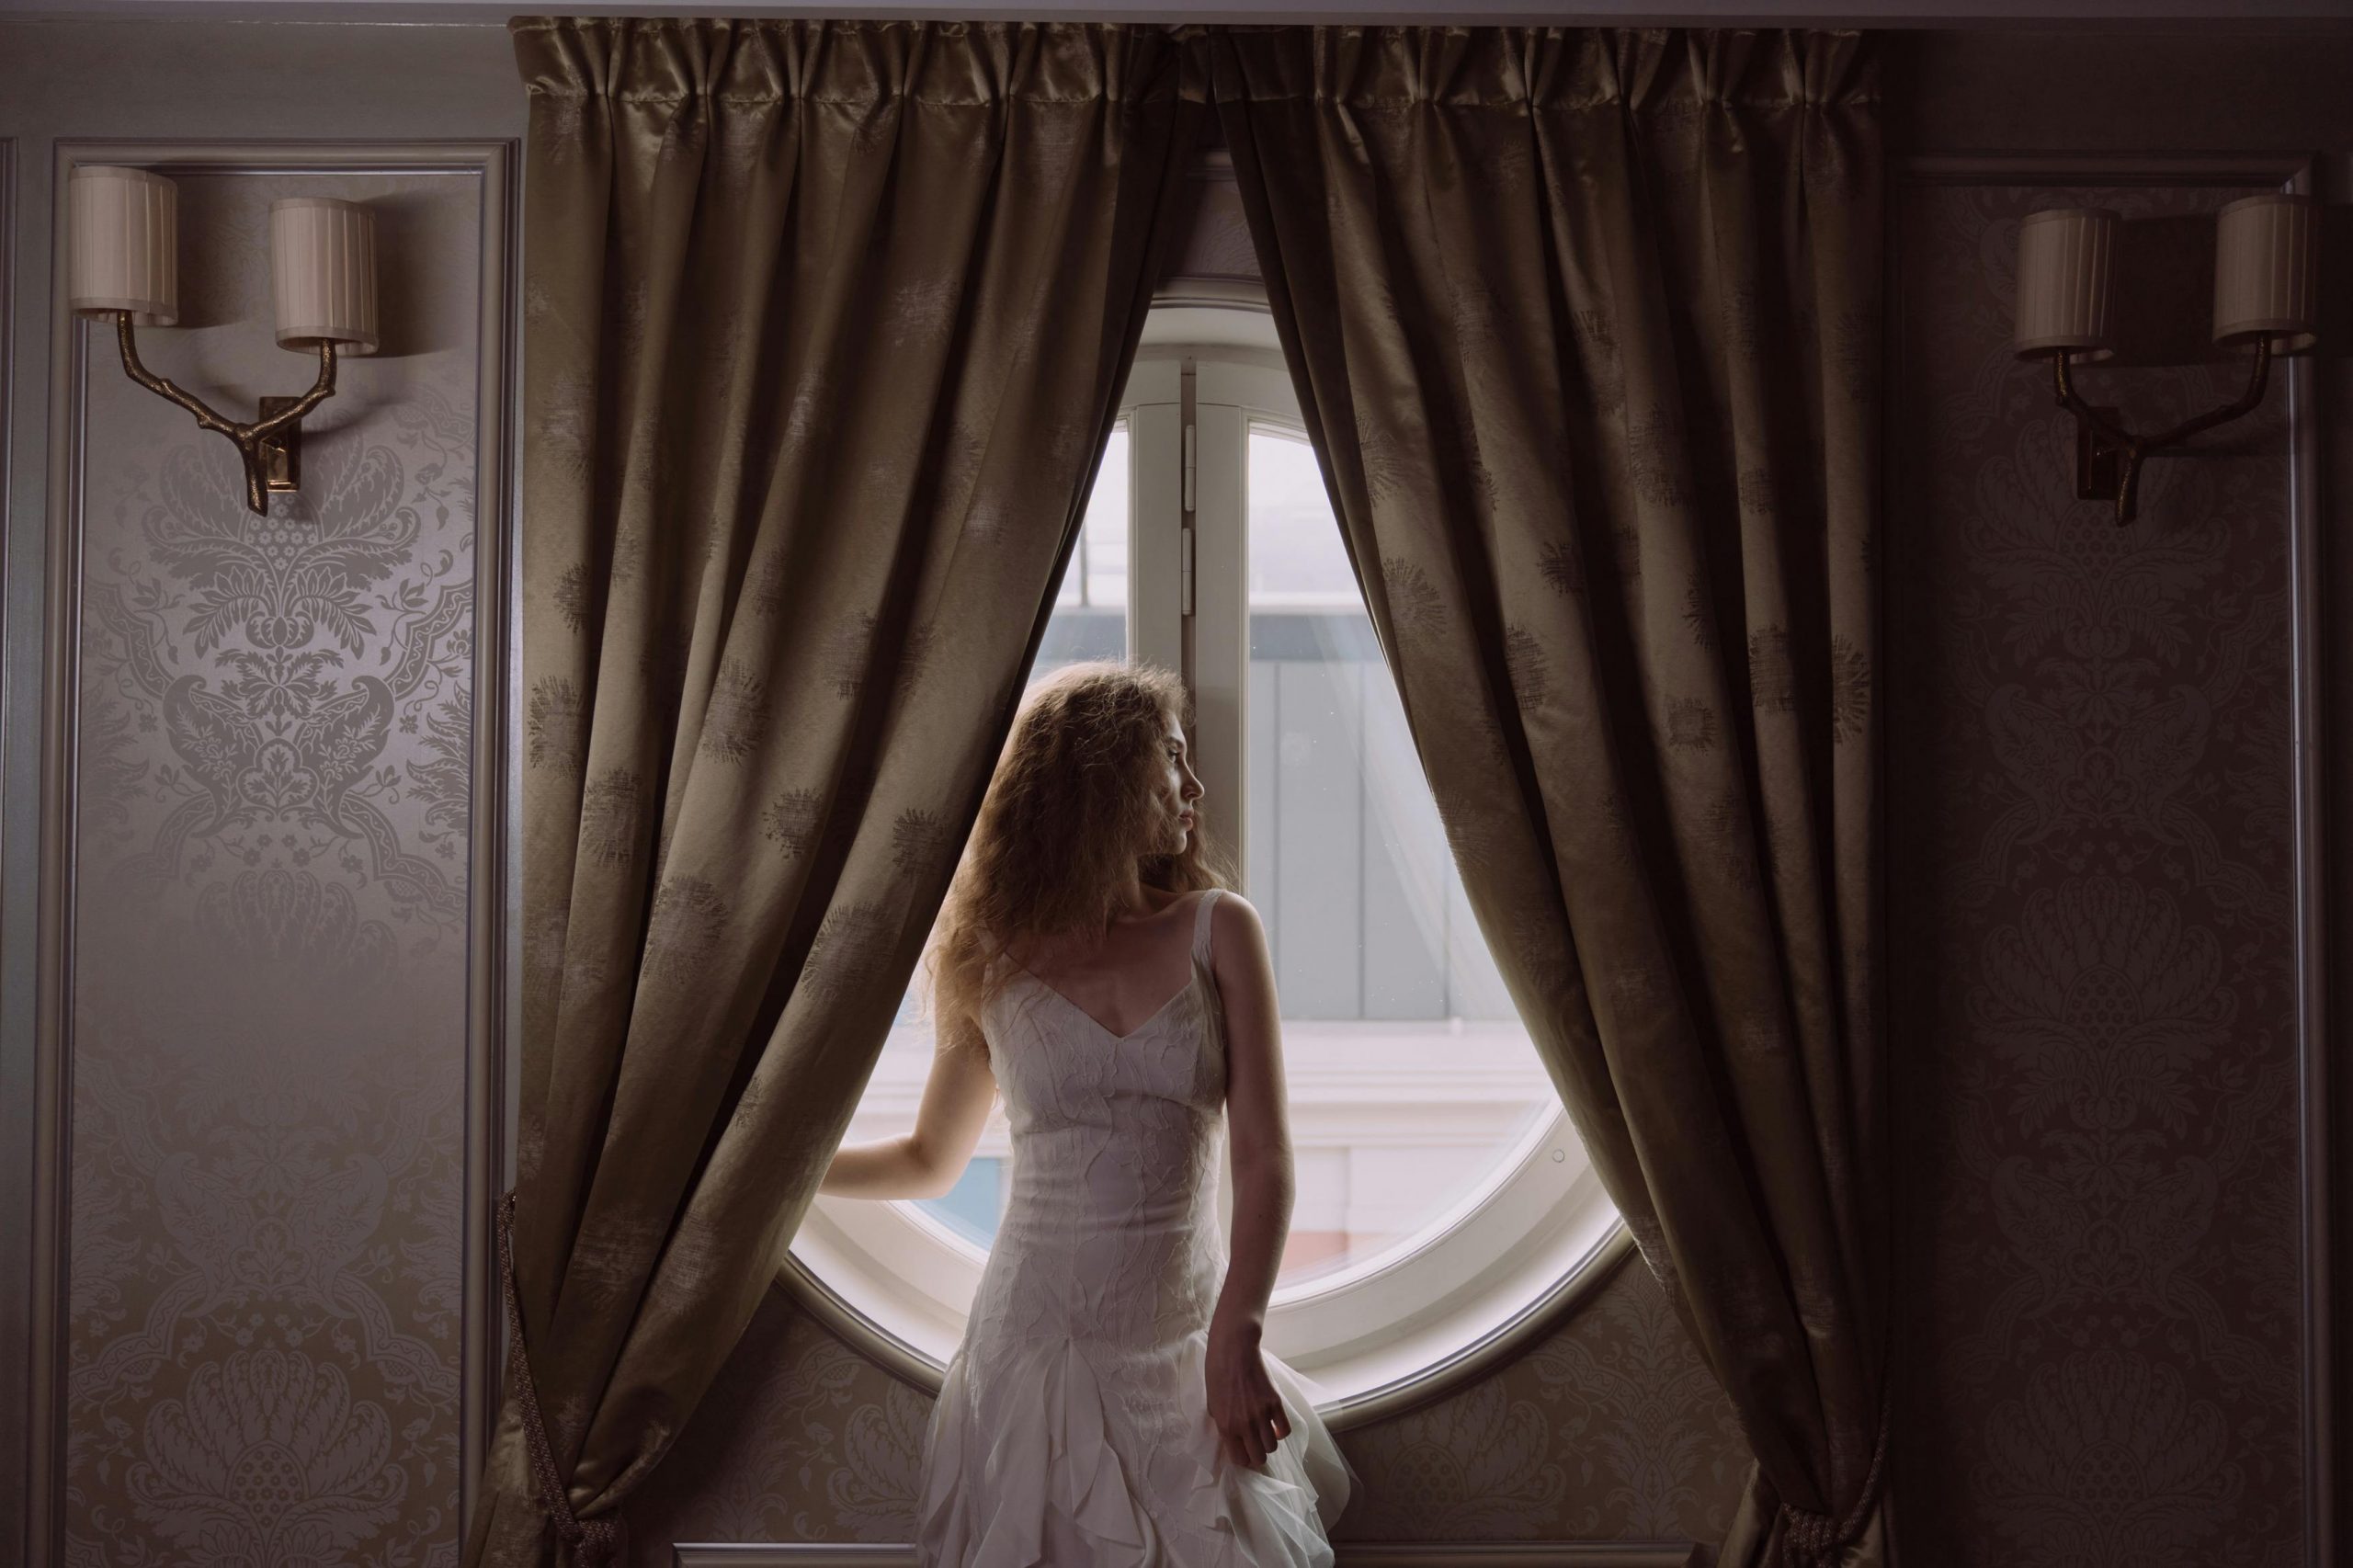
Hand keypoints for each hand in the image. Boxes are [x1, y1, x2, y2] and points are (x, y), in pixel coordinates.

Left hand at [1205, 1317, 1290, 1471]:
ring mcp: (1262, 1414)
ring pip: (1273, 1447)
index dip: (1242, 1458)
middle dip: (1256, 1455)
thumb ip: (1222, 1422)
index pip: (1240, 1459)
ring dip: (1268, 1443)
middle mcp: (1245, 1425)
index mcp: (1226, 1426)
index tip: (1243, 1452)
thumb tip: (1232, 1437)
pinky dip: (1280, 1431)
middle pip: (1259, 1457)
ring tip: (1263, 1433)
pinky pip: (1285, 1430)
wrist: (1233, 1349)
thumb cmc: (1217, 1372)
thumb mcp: (1211, 1402)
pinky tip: (1274, 1424)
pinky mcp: (1275, 1403)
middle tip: (1254, 1445)